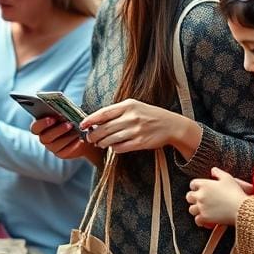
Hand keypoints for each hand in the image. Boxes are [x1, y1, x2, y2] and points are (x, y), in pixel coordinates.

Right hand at [30, 116, 102, 163]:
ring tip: (77, 131)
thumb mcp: (64, 113)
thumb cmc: (70, 119)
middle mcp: (44, 138)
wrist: (82, 133)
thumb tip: (60, 109)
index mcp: (41, 126)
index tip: (52, 119)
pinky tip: (80, 140)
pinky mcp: (61, 154)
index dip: (42, 124)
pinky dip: (73, 145)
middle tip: (69, 124)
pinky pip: (65, 151)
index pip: (35, 128)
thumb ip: (59, 112)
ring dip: (67, 137)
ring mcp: (51, 147)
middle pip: (45, 137)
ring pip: (55, 145)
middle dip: (57, 130)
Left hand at [80, 98, 202, 157]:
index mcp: (127, 105)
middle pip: (104, 128)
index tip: (82, 125)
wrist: (171, 125)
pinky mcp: (140, 143)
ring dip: (102, 143)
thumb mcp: (133, 106)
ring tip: (99, 143)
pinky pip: (120, 147)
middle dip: (93, 135)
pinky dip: (114, 148)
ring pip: (110, 139)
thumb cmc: (149, 114)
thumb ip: (116, 112)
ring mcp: (136, 130)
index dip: (90, 120)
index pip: (103, 113)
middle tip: (89, 138)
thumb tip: (96, 121)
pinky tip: (113, 146)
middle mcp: (131, 117)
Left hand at [187, 167, 250, 227]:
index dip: (196, 187)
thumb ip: (218, 172)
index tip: (199, 189)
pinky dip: (200, 221)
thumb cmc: (236, 193)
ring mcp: (201, 207)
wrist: (242, 209)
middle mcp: (200, 195)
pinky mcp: (205, 217)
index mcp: (204, 185)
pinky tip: (204, 221)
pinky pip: (197, 220)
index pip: (193, 184)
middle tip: (199, 200)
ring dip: (196, 210)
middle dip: (193, 198)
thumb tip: (213, 170)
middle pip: (189, 196)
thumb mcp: (228, 178)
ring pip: (191, 209)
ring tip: (202, 211)